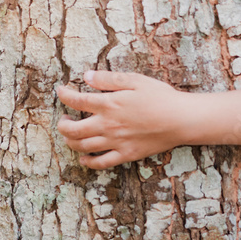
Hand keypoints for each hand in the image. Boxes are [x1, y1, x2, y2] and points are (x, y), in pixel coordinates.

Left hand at [55, 70, 186, 168]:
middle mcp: (107, 125)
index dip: (64, 95)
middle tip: (64, 119)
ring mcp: (115, 142)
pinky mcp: (125, 155)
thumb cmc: (161, 97)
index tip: (60, 91)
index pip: (77, 100)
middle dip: (62, 124)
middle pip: (72, 129)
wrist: (180, 120)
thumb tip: (86, 76)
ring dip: (70, 142)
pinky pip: (101, 163)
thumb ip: (108, 79)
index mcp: (109, 104)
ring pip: (82, 147)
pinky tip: (84, 159)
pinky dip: (88, 162)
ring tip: (70, 135)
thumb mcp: (135, 80)